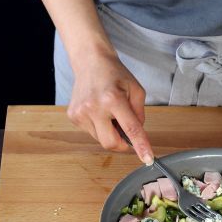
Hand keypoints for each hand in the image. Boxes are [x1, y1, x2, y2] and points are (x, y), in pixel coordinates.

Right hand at [67, 49, 153, 163]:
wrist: (90, 61)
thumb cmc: (114, 74)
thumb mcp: (136, 90)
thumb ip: (140, 114)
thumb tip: (137, 134)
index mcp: (113, 99)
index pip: (130, 129)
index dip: (140, 146)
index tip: (147, 159)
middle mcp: (94, 107)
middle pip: (111, 143)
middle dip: (122, 144)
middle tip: (125, 131)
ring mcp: (81, 113)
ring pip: (100, 139)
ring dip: (109, 132)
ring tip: (109, 112)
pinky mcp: (73, 116)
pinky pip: (91, 132)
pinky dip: (99, 127)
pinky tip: (98, 111)